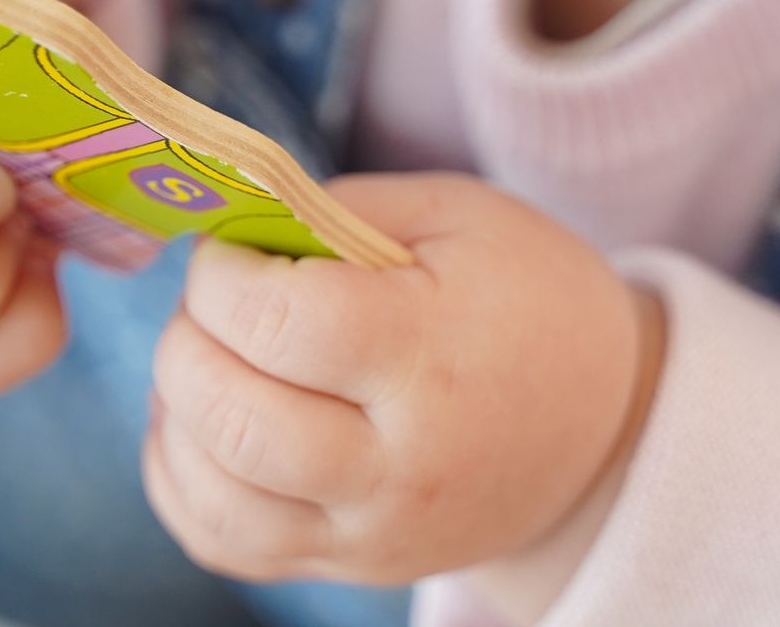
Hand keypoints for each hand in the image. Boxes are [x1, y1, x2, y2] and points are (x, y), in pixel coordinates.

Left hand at [143, 172, 661, 586]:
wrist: (604, 424)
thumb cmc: (526, 297)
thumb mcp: (456, 215)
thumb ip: (334, 212)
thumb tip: (229, 231)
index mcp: (429, 355)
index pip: (280, 323)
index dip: (221, 277)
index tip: (227, 252)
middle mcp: (399, 463)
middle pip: (236, 421)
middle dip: (186, 344)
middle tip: (207, 304)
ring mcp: (373, 531)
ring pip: (217, 498)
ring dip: (176, 415)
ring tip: (201, 361)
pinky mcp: (352, 566)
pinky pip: (224, 545)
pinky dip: (181, 484)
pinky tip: (196, 426)